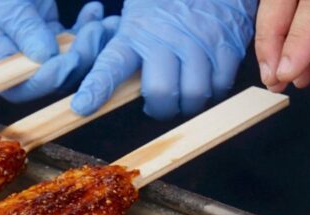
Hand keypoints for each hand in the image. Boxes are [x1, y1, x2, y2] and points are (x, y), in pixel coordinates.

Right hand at [0, 0, 116, 102]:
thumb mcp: (3, 0)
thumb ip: (22, 26)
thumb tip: (44, 58)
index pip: (17, 86)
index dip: (44, 81)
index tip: (67, 60)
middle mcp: (13, 57)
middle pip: (50, 79)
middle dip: (77, 60)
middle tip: (93, 34)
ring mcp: (35, 45)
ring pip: (70, 62)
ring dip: (91, 46)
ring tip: (101, 23)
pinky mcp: (52, 31)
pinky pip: (76, 41)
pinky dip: (89, 28)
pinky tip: (96, 11)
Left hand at [71, 0, 257, 120]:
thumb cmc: (169, 3)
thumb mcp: (140, 14)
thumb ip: (126, 48)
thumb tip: (107, 87)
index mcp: (136, 31)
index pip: (112, 64)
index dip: (97, 87)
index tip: (83, 106)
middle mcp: (166, 37)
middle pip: (161, 91)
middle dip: (159, 109)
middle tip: (159, 105)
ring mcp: (199, 43)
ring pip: (194, 95)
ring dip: (188, 104)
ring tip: (185, 94)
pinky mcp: (226, 47)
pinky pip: (220, 86)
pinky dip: (213, 90)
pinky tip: (207, 79)